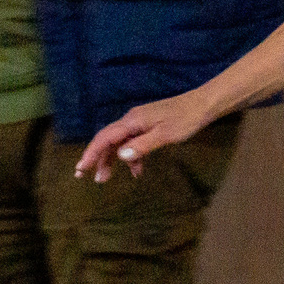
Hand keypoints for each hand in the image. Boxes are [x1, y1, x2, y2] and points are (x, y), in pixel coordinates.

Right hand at [77, 93, 207, 181]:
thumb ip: (142, 145)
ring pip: (119, 143)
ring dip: (113, 160)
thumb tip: (120, 156)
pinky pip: (133, 142)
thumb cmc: (186, 120)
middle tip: (90, 178)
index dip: (91, 153)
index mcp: (132, 121)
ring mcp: (139, 123)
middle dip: (97, 159)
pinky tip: (137, 171)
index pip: (104, 138)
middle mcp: (131, 120)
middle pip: (108, 141)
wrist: (203, 105)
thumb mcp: (165, 135)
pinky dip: (132, 157)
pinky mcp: (148, 126)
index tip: (80, 169)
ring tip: (107, 178)